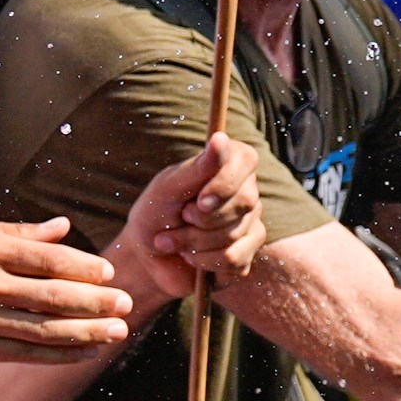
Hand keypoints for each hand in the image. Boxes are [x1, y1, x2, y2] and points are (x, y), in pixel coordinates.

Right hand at [0, 218, 131, 366]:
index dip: (83, 267)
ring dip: (87, 332)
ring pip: (45, 329)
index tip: (108, 273)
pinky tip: (86, 352)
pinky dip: (62, 353)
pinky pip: (28, 353)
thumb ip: (17, 233)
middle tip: (126, 303)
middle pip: (52, 295)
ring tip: (117, 332)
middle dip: (95, 302)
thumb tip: (64, 227)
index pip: (46, 259)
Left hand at [109, 133, 267, 304]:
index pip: (246, 161)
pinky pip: (233, 259)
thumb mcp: (169, 188)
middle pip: (243, 202)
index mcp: (230, 165)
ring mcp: (251, 225)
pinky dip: (202, 262)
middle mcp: (246, 192)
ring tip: (174, 240)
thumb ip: (197, 168)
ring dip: (193, 242)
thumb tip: (221, 138)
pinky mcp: (246, 255)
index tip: (198, 199)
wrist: (149, 254)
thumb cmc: (157, 212)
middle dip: (201, 218)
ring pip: (234, 234)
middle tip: (179, 218)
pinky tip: (190, 258)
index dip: (224, 183)